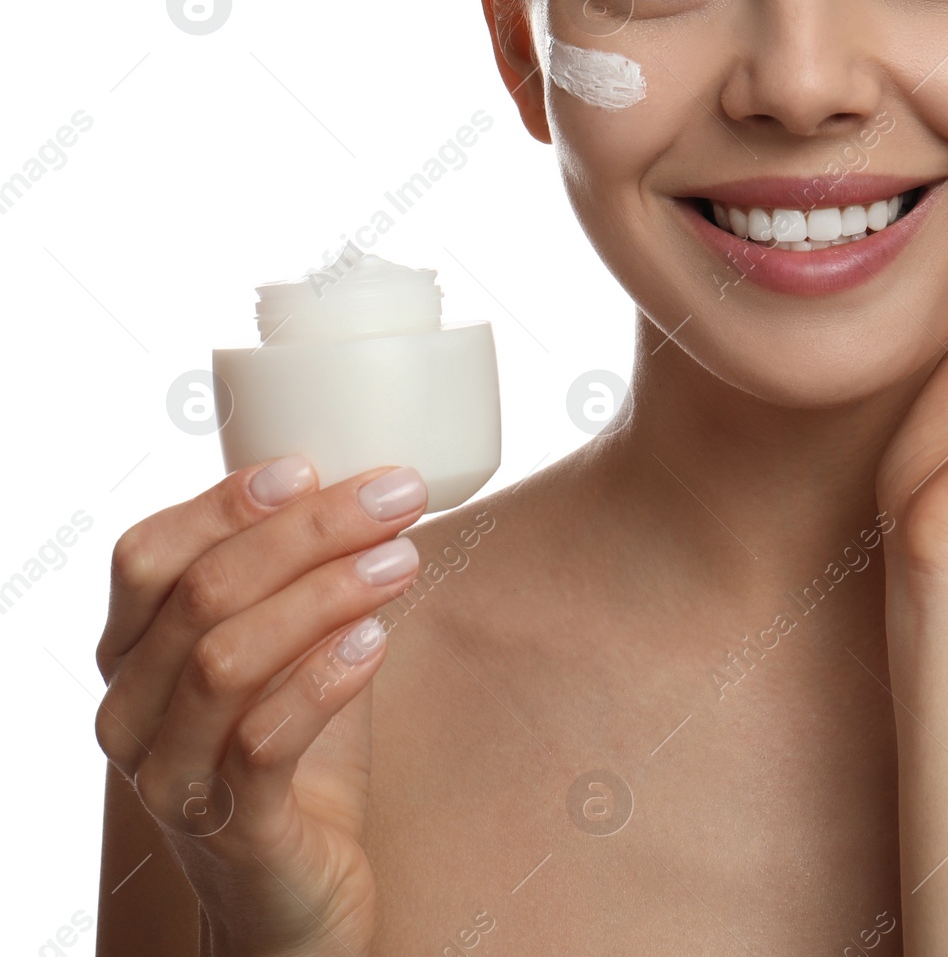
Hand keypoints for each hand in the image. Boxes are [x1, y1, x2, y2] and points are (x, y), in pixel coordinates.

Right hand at [95, 458, 429, 955]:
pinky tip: (376, 641)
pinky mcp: (226, 829)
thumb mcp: (291, 649)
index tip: (310, 464)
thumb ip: (301, 579)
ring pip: (226, 659)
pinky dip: (322, 679)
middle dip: (308, 531)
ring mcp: (168, 775)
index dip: (223, 502)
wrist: (295, 896)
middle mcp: (130, 712)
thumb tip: (371, 482)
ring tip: (404, 560)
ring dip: (326, 594)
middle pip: (202, 592)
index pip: (147, 556)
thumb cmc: (296, 751)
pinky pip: (261, 741)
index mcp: (133, 654)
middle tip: (395, 498)